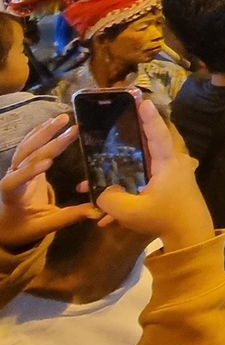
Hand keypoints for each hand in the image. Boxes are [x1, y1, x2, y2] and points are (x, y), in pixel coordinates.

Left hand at [0, 114, 97, 250]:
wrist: (6, 222)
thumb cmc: (23, 226)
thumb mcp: (44, 226)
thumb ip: (68, 217)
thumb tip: (96, 211)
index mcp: (11, 194)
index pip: (16, 180)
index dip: (29, 171)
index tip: (49, 164)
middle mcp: (10, 177)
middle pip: (25, 155)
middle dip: (48, 141)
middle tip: (70, 128)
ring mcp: (15, 168)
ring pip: (27, 146)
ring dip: (45, 131)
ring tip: (63, 118)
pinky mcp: (23, 163)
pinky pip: (29, 144)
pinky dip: (40, 132)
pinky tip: (52, 121)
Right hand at [95, 101, 214, 253]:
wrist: (191, 237)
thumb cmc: (164, 218)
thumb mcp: (131, 211)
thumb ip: (110, 199)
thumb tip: (101, 192)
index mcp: (168, 162)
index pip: (157, 133)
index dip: (148, 117)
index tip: (141, 100)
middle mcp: (173, 164)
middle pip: (148, 146)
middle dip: (127, 142)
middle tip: (114, 127)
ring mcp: (174, 177)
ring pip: (142, 170)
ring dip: (119, 178)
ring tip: (89, 187)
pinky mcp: (171, 189)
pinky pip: (146, 185)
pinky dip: (129, 195)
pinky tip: (106, 218)